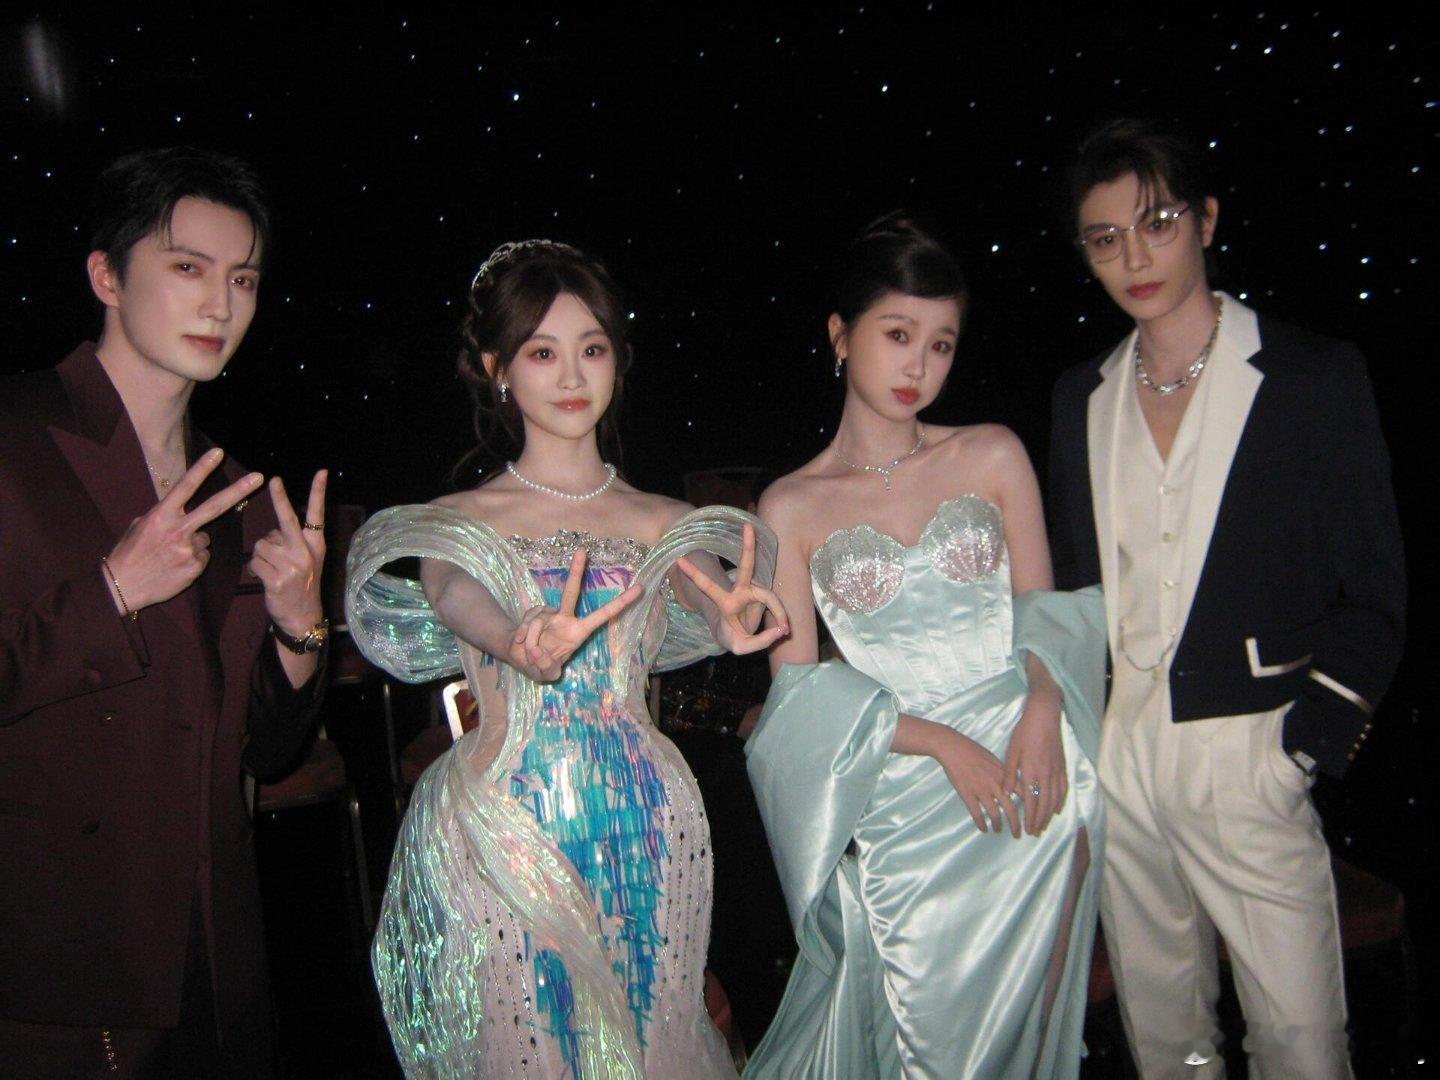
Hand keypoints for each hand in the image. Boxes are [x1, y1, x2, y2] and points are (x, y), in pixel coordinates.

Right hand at [104, 448, 263, 612]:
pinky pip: (202, 557)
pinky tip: (175, 566)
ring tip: (170, 554)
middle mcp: (178, 529)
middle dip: (238, 490)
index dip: (202, 468)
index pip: (185, 486)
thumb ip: (163, 515)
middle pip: (215, 506)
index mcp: (161, 515)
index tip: (218, 452)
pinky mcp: (195, 567)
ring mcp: (188, 549)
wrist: (122, 586)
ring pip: (204, 538)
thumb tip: (178, 507)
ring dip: (193, 542)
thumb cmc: (129, 553)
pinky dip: (193, 559)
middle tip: (259, 477)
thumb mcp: (140, 526)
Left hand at [250, 471, 327, 634]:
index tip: (320, 472)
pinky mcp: (276, 580)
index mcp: (315, 546)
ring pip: (261, 544)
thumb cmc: (302, 585)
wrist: (302, 617)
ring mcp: (292, 567)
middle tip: (274, 479)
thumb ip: (292, 543)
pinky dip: (254, 568)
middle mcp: (305, 553)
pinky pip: (254, 562)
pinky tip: (264, 578)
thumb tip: (273, 533)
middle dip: (280, 498)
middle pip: (288, 520)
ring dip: (260, 554)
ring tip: (270, 568)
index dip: (318, 492)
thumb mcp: (308, 561)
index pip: (317, 515)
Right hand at [505, 547, 641, 682]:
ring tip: (529, 654)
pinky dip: (522, 635)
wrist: (519, 657)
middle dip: (576, 571)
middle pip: (571, 592)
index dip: (622, 602)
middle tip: (582, 551)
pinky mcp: (533, 614)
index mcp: (578, 632)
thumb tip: (538, 651)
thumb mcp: (546, 675)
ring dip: (532, 641)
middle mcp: (565, 618)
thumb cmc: (541, 665)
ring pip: (540, 620)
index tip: (641, 588)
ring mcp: (548, 614)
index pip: (603, 615)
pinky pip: (528, 622)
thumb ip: (546, 667)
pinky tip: (520, 643)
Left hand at [675, 523, 788, 654]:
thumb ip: (759, 642)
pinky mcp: (764, 594)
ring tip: (784, 631)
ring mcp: (753, 590)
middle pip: (746, 566)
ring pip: (770, 597)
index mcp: (724, 601)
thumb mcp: (739, 646)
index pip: (709, 585)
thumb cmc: (731, 635)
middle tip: (748, 526)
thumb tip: (781, 629)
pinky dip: (781, 617)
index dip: (694, 574)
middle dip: (748, 546)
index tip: (679, 559)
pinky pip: (776, 605)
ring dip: (779, 614)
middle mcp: (739, 590)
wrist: (735, 632)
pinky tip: (784, 629)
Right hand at [929, 725, 1021, 837]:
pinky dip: (981, 824)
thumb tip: (1012, 786)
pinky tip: (983, 829)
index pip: (1023, 793)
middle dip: (1016, 825)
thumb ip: (1005, 774)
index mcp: (1004, 774)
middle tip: (1018, 834)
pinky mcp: (967, 794)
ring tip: (998, 830)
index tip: (1032, 818)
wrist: (952, 747)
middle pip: (1011, 809)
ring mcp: (981, 789)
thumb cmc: (973, 750)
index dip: (1030, 808)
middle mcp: (995, 784)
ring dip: (998, 826)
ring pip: (995, 814)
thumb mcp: (994, 759)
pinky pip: (977, 814)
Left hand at [1002, 700, 1068, 835]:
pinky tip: (1058, 808)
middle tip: (1036, 832)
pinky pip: (1064, 788)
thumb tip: (1005, 793)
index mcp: (1032, 772)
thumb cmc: (1025, 732)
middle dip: (1040, 820)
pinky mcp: (1063, 766)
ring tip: (1045, 825)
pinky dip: (1061, 801)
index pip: (1031, 801)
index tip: (1027, 828)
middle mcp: (1046, 774)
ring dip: (1050, 814)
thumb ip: (1009, 774)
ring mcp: (1057, 771)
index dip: (1030, 817)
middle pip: (1044, 803)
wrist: (1045, 717)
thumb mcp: (1012, 752)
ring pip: (1056, 798)